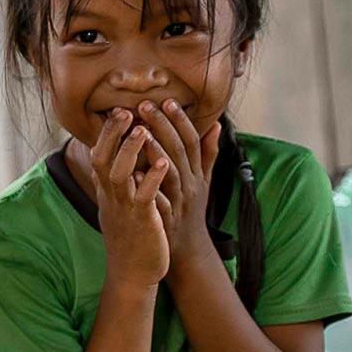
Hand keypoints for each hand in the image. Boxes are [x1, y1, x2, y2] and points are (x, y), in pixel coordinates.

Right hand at [91, 109, 172, 286]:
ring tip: (143, 130)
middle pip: (102, 159)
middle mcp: (111, 196)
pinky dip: (151, 179)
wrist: (133, 271)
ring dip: (129, 152)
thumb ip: (129, 177)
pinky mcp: (141, 221)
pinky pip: (144, 196)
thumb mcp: (125, 202)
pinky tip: (162, 163)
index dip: (108, 133)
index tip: (119, 110)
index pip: (100, 155)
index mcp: (108, 190)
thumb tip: (136, 154)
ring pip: (119, 174)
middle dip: (112, 135)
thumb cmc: (134, 234)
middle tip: (126, 111)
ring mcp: (124, 208)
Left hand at [137, 101, 221, 273]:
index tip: (168, 101)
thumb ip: (208, 154)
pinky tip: (135, 175)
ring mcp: (179, 203)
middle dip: (164, 127)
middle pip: (180, 152)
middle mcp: (191, 185)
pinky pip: (159, 203)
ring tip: (141, 133)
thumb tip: (216, 124)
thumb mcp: (203, 181)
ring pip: (170, 175)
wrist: (186, 250)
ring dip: (157, 153)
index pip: (192, 142)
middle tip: (146, 105)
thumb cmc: (191, 210)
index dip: (181, 121)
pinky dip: (149, 189)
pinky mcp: (166, 220)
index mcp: (197, 174)